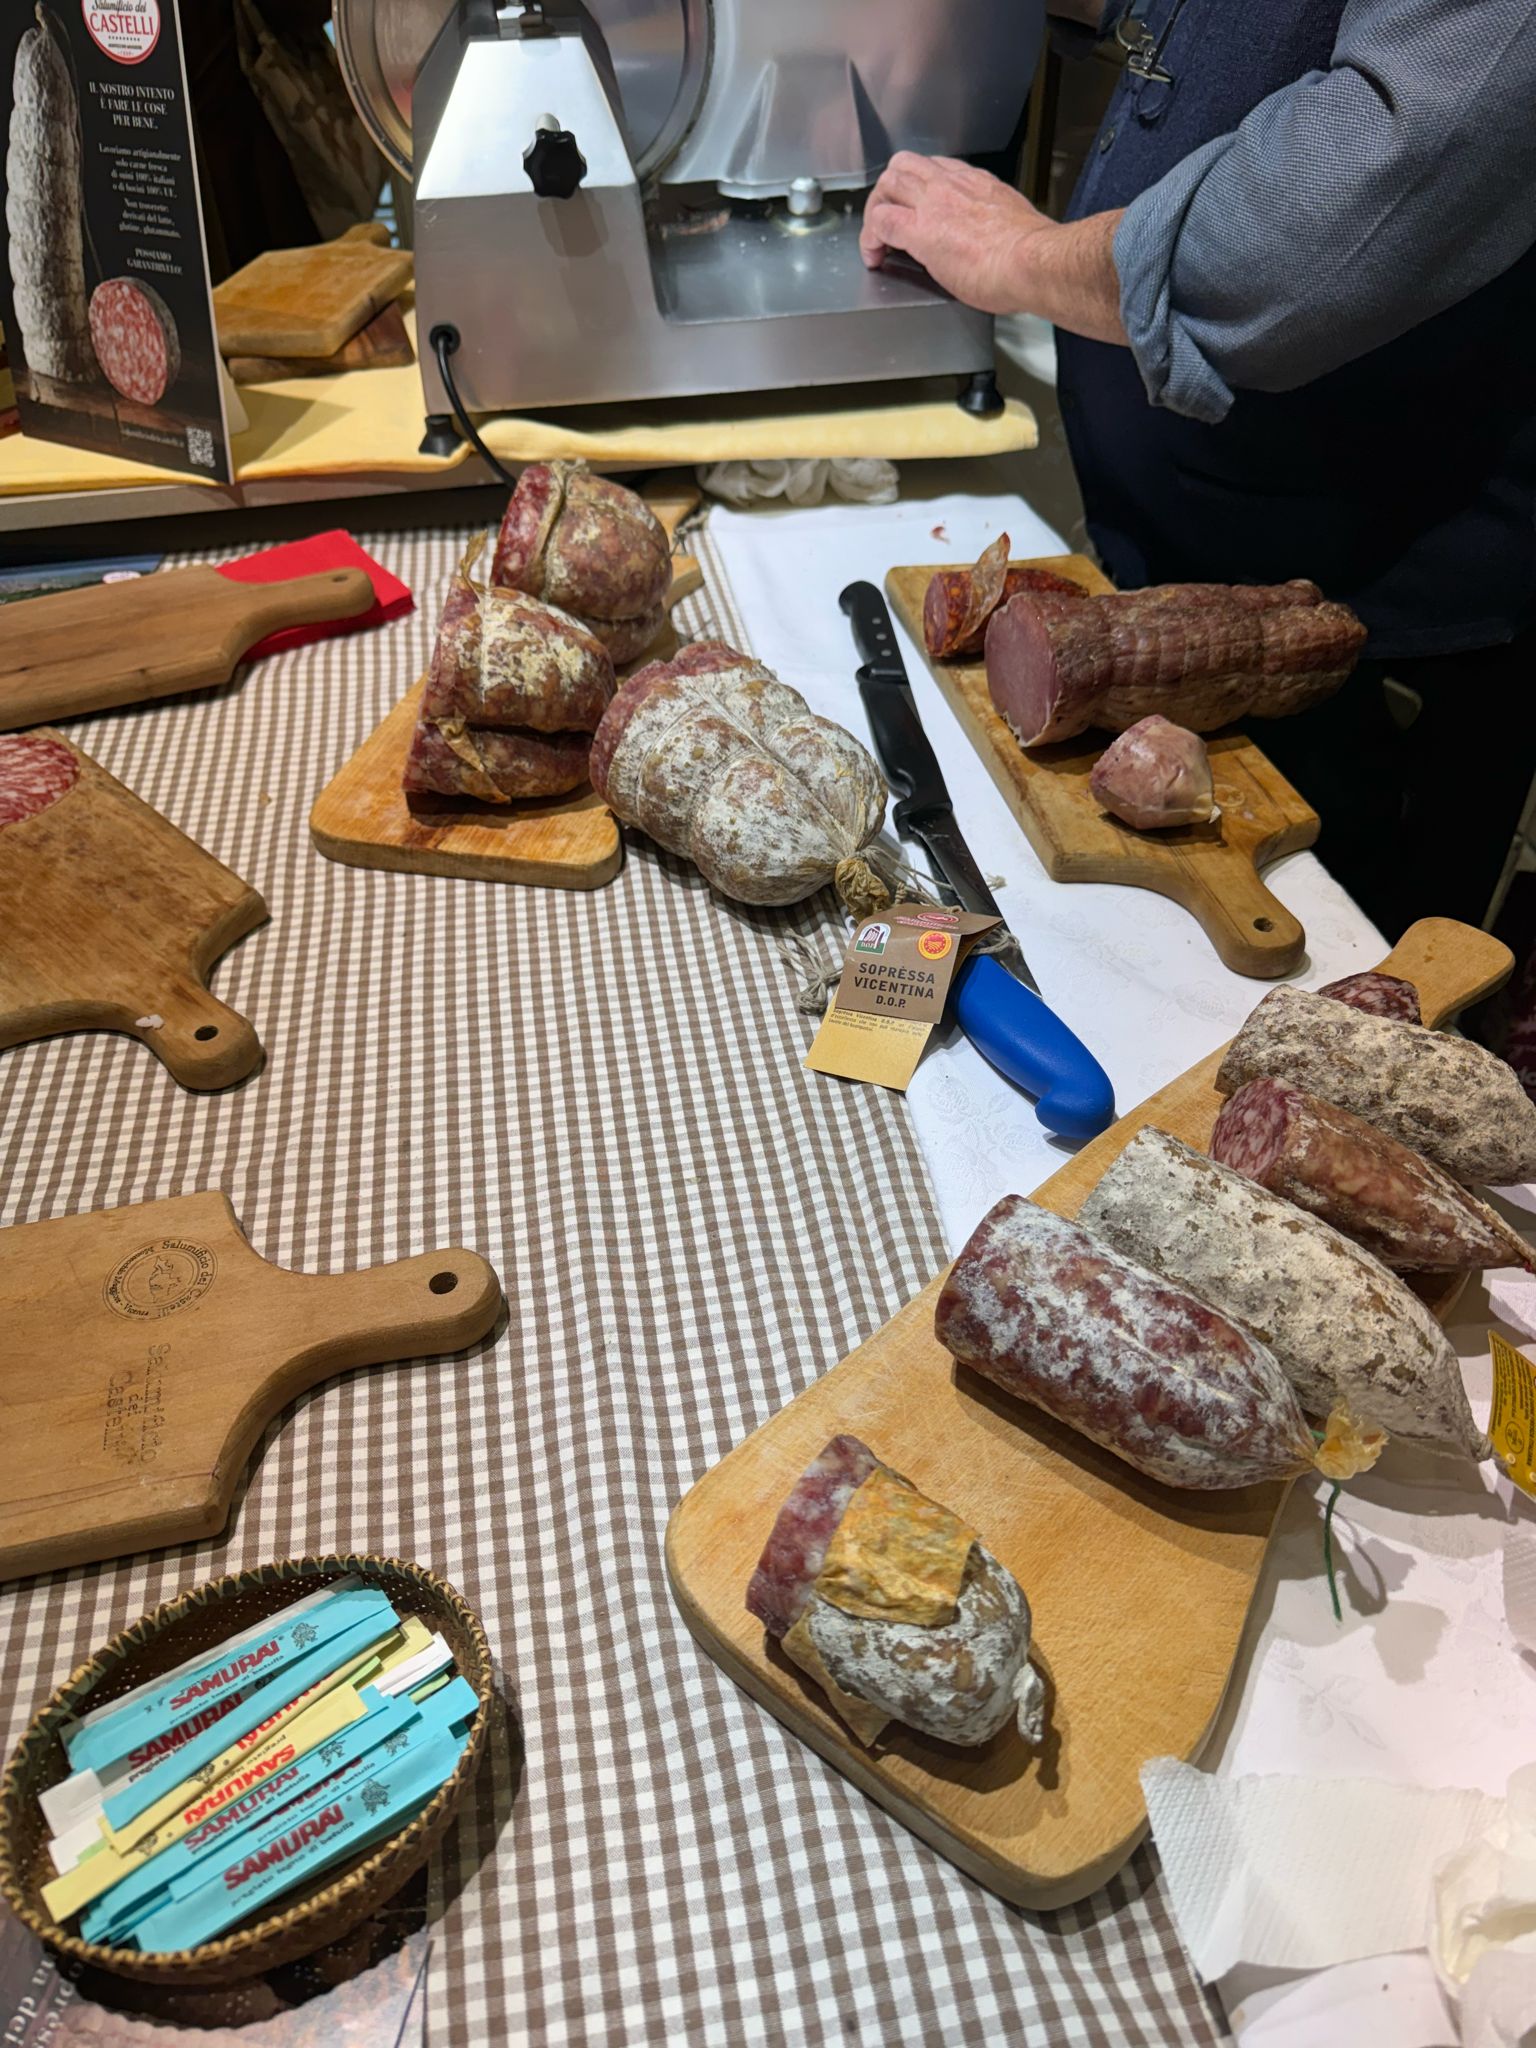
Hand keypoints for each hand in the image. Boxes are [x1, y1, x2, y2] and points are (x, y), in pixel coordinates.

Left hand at [860, 154, 1051, 314]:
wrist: (1032, 262)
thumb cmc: (1031, 254)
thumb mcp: (1010, 223)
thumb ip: (990, 223)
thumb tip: (987, 240)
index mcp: (977, 183)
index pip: (936, 168)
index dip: (919, 187)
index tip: (917, 208)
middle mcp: (952, 185)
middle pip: (905, 166)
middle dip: (889, 191)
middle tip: (887, 218)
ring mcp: (933, 204)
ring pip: (888, 183)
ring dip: (875, 209)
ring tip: (877, 237)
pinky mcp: (919, 231)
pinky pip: (880, 222)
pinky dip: (870, 238)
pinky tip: (875, 257)